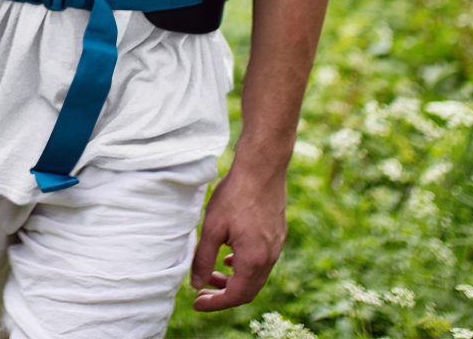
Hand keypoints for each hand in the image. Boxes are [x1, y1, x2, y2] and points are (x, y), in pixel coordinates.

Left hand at [189, 162, 286, 310]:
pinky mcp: (277, 235)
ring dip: (234, 279)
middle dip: (223, 293)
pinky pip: (261, 261)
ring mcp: (276, 246)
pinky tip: (230, 255)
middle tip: (202, 288)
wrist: (262, 168)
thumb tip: (195, 283)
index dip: (215, 302)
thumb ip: (203, 258)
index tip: (196, 302)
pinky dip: (244, 266)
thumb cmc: (235, 195)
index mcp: (253, 260)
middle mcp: (269, 258)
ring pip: (255, 276)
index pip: (235, 296)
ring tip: (213, 272)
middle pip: (247, 290)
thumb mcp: (212, 227)